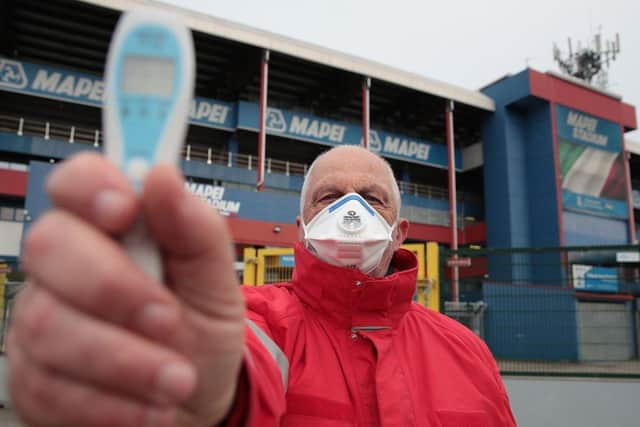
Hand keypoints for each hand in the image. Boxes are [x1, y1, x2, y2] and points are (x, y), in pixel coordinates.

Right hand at [8, 153, 244, 426]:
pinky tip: (149, 408)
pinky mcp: (33, 381)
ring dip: (126, 359)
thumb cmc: (202, 333)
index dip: (90, 186)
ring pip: (48, 324)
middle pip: (49, 245)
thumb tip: (163, 176)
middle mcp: (66, 269)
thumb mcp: (217, 283)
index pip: (76, 181)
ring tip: (176, 380)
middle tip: (168, 319)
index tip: (125, 209)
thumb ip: (196, 231)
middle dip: (115, 287)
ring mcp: (41, 323)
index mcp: (113, 231)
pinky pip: (50, 388)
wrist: (196, 403)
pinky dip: (113, 404)